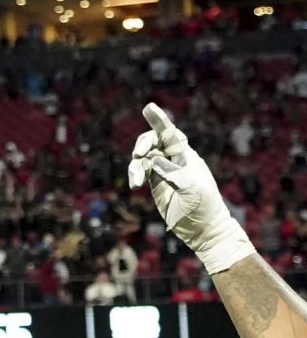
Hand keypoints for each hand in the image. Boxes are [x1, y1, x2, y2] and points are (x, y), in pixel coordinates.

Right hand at [129, 103, 251, 269]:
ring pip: (142, 158)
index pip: (171, 134)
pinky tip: (134, 186)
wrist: (203, 230)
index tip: (148, 107)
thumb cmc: (204, 208)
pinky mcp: (155, 183)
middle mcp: (173, 160)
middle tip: (138, 153)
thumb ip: (173, 174)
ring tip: (137, 182)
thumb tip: (154, 159)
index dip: (159, 120)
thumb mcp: (193, 190)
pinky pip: (140, 172)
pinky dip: (134, 175)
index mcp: (186, 157)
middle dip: (143, 143)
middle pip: (153, 141)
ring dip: (136, 166)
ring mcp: (163, 171)